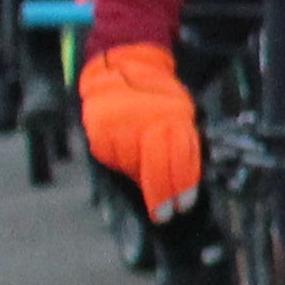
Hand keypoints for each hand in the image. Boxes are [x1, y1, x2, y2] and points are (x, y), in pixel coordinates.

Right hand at [77, 41, 200, 219]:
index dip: (181, 185)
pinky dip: (124, 169)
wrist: (121, 68)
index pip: (179, 157)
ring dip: (142, 182)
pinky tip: (128, 165)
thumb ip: (182, 144)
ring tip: (147, 183)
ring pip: (132, 169)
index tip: (183, 206)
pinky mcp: (98, 137)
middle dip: (160, 195)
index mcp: (173, 117)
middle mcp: (144, 123)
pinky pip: (114, 162)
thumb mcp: (182, 114)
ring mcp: (118, 130)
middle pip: (154, 166)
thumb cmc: (159, 98)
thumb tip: (186, 184)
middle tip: (165, 216)